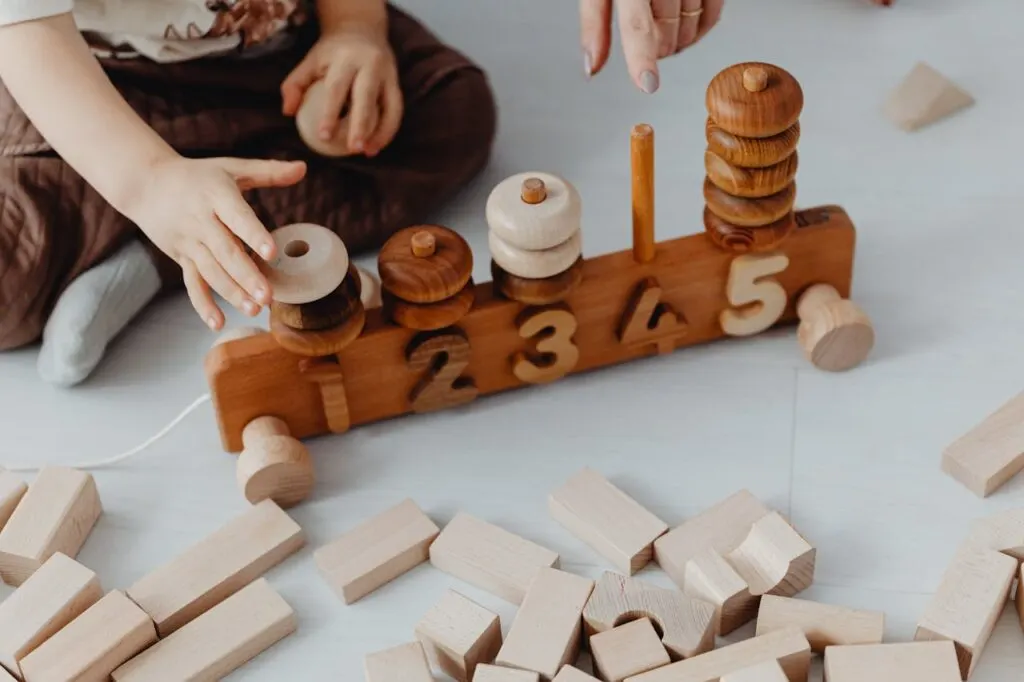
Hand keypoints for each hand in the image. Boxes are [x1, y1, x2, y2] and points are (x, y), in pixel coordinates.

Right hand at [125, 155, 305, 329]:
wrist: (146, 183)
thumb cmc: (198, 175)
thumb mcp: (231, 168)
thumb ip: (268, 171)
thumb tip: (304, 168)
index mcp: (217, 195)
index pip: (237, 217)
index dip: (253, 234)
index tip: (271, 252)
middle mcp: (201, 220)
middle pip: (225, 252)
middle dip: (246, 276)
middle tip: (268, 296)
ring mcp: (189, 241)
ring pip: (211, 271)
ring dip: (231, 292)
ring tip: (254, 310)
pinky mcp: (181, 257)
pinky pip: (191, 283)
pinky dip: (202, 304)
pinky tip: (218, 323)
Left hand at [281, 26, 402, 156]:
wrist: (361, 29)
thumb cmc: (331, 52)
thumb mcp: (310, 61)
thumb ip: (295, 84)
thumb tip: (288, 112)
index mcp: (345, 58)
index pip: (337, 88)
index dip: (330, 113)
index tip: (324, 137)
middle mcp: (370, 65)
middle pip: (367, 98)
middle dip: (361, 125)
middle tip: (353, 149)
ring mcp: (388, 74)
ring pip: (389, 106)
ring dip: (380, 132)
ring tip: (367, 152)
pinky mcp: (396, 84)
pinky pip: (396, 110)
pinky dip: (388, 130)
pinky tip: (376, 146)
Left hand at [581, 0, 724, 92]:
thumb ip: (595, 24)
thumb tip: (591, 67)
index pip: (636, 23)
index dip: (641, 56)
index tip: (647, 83)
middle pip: (665, 30)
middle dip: (656, 49)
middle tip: (649, 43)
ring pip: (690, 25)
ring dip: (677, 42)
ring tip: (665, 29)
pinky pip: (713, 13)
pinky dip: (700, 28)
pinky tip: (687, 24)